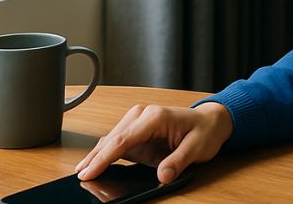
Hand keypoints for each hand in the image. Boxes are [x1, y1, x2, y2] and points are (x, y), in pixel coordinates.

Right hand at [74, 102, 233, 184]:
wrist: (210, 122)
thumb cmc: (204, 131)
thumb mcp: (197, 148)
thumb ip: (178, 161)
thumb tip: (162, 176)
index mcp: (155, 117)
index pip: (123, 139)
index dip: (104, 157)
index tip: (89, 171)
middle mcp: (142, 116)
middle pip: (112, 139)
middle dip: (95, 158)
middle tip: (81, 177)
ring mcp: (138, 123)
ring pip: (110, 140)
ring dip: (96, 156)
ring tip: (83, 172)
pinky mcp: (137, 132)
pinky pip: (117, 143)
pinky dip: (105, 154)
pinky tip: (94, 165)